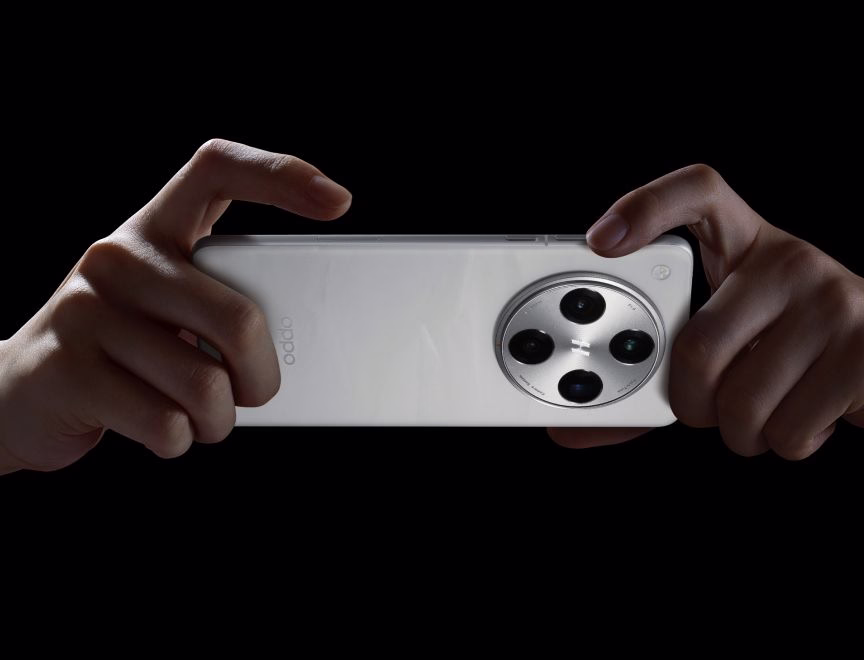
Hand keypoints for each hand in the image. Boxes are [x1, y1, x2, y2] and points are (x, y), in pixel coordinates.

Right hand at [0, 139, 351, 472]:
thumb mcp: (166, 307)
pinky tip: (160, 428)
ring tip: (200, 416)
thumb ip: (219, 302)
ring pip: (203, 384)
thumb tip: (306, 337)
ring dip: (217, 420)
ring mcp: (85, 311)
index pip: (217, 169)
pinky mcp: (66, 370)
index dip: (280, 175)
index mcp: (153, 230)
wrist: (23, 393)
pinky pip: (164, 423)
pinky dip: (178, 440)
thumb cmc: (125, 349)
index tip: (337, 202)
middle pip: (237, 318)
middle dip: (261, 378)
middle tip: (254, 392)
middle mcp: (116, 258)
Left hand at [548, 165, 863, 458]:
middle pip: (697, 346)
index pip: (698, 191)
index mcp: (747, 242)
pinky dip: (785, 443)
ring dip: (739, 432)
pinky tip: (804, 415)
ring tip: (763, 409)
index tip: (600, 241)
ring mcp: (835, 301)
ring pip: (742, 403)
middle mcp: (791, 260)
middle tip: (706, 405)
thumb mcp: (728, 334)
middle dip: (689, 403)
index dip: (645, 207)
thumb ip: (656, 368)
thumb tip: (567, 429)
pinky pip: (789, 430)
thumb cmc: (784, 349)